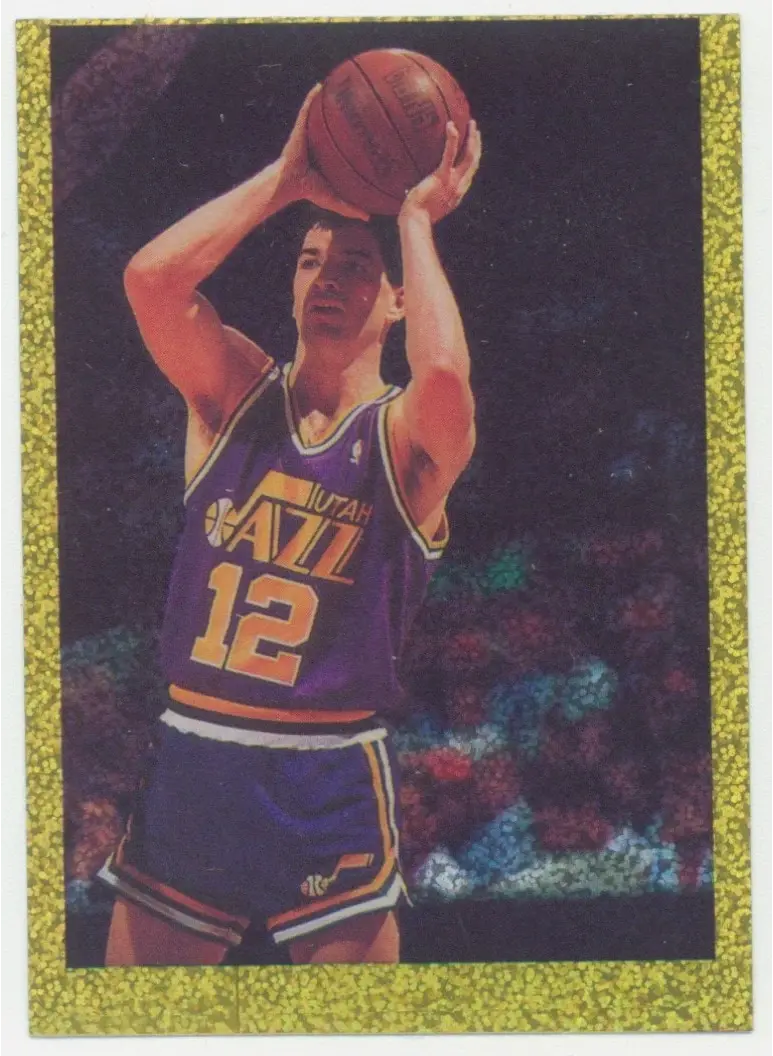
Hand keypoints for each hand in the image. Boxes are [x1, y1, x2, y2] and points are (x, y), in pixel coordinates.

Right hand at [278, 84, 368, 219]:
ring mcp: (311, 132)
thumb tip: (369, 218)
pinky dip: (313, 96)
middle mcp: (324, 140)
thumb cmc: (309, 191)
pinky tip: (321, 84)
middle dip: (350, 109)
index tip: (376, 123)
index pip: (349, 140)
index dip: (360, 132)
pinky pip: (307, 109)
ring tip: (346, 81)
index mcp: (333, 153)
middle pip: (339, 122)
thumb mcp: (334, 199)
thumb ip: (351, 207)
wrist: (289, 183)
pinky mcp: (300, 127)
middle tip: (367, 97)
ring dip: (332, 96)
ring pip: (323, 112)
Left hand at [399, 120, 481, 224]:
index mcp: (456, 195)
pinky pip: (450, 154)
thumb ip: (423, 197)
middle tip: (476, 131)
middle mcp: (459, 188)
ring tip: (472, 123)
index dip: (473, 162)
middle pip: (474, 164)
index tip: (472, 150)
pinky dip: (452, 139)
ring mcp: (453, 182)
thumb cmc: (415, 217)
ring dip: (473, 139)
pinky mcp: (443, 176)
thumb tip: (409, 190)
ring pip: (470, 157)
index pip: (469, 176)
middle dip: (478, 146)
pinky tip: (451, 125)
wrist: (415, 221)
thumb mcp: (424, 207)